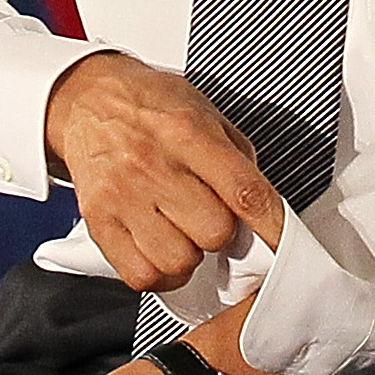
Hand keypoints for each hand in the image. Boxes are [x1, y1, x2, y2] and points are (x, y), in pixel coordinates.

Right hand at [44, 52, 283, 292]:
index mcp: (188, 134)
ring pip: (178, 260)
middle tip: (211, 215)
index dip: (272, 225)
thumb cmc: (152, 106)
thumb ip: (238, 159)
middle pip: (213, 233)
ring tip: (184, 232)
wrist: (89, 100)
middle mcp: (153, 165)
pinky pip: (139, 274)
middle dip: (222, 232)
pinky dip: (159, 274)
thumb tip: (263, 208)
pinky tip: (162, 251)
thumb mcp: (206, 113)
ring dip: (190, 254)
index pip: (244, 191)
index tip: (285, 245)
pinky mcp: (98, 221)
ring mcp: (122, 196)